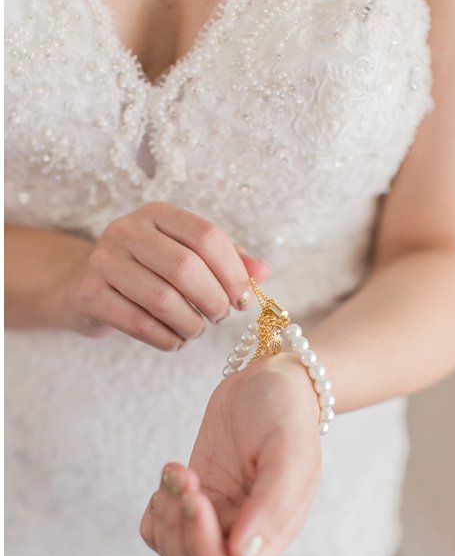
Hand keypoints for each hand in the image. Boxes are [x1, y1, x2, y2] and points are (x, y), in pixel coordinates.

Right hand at [61, 202, 270, 350]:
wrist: (88, 286)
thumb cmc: (152, 272)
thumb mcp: (190, 257)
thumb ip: (230, 262)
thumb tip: (265, 272)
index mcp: (159, 214)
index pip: (207, 236)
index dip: (233, 272)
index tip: (243, 300)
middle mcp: (127, 230)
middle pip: (186, 267)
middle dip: (213, 300)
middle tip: (220, 317)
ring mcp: (103, 259)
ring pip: (162, 298)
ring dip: (190, 324)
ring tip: (196, 330)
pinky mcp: (88, 292)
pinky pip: (138, 322)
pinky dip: (166, 338)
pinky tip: (175, 340)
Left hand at [140, 352, 321, 555]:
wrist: (269, 380)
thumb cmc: (285, 410)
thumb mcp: (289, 447)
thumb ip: (274, 503)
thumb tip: (241, 555)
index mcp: (274, 529)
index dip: (204, 549)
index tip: (200, 497)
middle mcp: (245, 532)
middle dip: (178, 534)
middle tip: (188, 482)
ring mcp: (218, 519)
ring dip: (165, 519)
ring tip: (179, 472)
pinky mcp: (195, 502)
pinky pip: (158, 535)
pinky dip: (154, 513)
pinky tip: (173, 476)